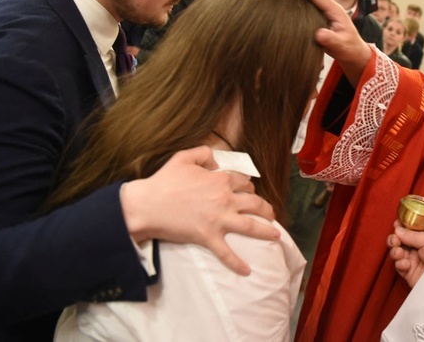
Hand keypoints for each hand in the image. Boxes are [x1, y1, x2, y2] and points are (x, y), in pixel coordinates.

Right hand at [120, 146, 278, 275]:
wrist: (147, 205)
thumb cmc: (164, 181)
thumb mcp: (184, 157)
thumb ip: (204, 153)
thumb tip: (216, 159)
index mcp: (220, 180)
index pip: (244, 183)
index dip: (249, 187)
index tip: (251, 192)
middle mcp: (224, 199)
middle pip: (255, 204)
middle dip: (266, 209)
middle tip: (271, 214)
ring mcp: (219, 219)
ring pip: (251, 226)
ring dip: (266, 232)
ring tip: (276, 236)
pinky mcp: (208, 236)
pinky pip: (227, 253)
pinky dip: (237, 264)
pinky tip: (247, 271)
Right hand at [270, 0, 370, 84]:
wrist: (354, 53)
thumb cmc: (349, 49)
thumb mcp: (342, 46)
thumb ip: (332, 40)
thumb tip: (319, 34)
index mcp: (333, 8)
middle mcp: (327, 6)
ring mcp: (322, 11)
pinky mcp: (317, 17)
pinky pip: (303, 6)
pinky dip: (293, 0)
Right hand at [386, 220, 423, 287]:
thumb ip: (412, 234)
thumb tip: (397, 229)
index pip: (411, 229)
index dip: (402, 226)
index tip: (396, 224)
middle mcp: (419, 247)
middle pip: (400, 240)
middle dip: (394, 238)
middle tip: (394, 240)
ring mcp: (413, 260)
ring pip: (396, 252)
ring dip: (394, 251)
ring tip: (399, 253)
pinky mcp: (409, 272)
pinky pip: (399, 265)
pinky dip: (400, 264)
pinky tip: (407, 265)